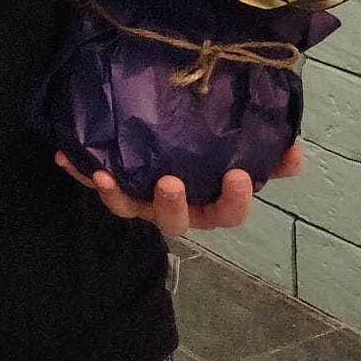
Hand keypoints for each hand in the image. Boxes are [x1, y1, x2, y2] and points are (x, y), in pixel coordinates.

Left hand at [56, 142, 301, 238]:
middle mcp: (175, 206)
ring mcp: (142, 201)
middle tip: (171, 182)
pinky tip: (66, 157)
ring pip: (131, 208)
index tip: (237, 176)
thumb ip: (268, 155)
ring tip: (108, 177)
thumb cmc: (208, 154)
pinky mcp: (115, 188)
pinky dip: (82, 172)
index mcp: (209, 201)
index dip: (234, 200)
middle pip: (176, 220)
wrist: (164, 140)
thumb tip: (294, 151)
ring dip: (118, 196)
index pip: (228, 212)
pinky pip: (96, 182)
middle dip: (173, 205)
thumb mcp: (239, 152)